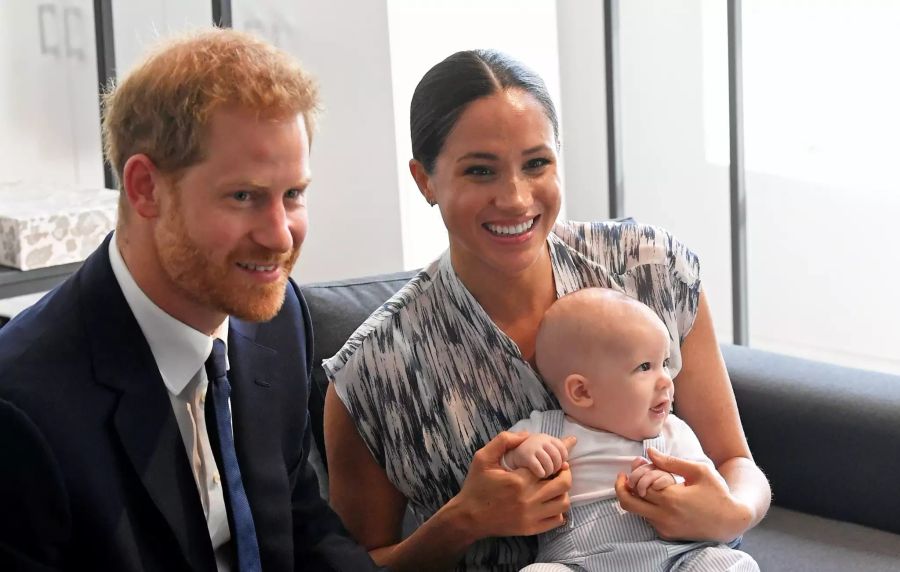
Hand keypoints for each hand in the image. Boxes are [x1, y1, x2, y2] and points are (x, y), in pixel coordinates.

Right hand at [453, 431, 575, 538]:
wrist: (468, 517)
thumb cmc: (476, 486)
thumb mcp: (483, 458)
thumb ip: (503, 441)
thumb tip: (527, 435)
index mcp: (518, 480)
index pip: (550, 465)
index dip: (558, 458)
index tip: (559, 455)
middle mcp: (528, 500)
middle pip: (563, 484)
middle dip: (565, 473)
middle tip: (559, 469)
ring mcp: (531, 517)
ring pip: (563, 503)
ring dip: (563, 492)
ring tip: (554, 485)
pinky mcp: (531, 529)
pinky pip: (557, 520)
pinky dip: (559, 510)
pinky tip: (550, 502)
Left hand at [615, 448, 752, 541]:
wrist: (731, 521)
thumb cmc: (717, 492)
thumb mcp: (699, 471)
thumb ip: (671, 462)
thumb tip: (649, 452)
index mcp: (671, 498)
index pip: (638, 485)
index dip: (635, 473)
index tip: (637, 464)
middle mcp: (665, 516)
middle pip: (628, 502)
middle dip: (622, 487)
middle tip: (624, 477)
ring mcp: (665, 528)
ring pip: (636, 512)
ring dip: (635, 497)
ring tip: (646, 483)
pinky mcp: (668, 535)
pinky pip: (648, 520)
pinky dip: (646, 507)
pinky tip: (657, 496)